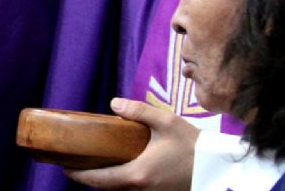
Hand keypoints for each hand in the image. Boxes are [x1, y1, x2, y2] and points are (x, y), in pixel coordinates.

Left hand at [65, 98, 197, 190]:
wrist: (219, 168)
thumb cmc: (193, 145)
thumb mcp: (166, 122)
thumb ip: (138, 111)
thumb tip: (114, 103)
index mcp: (137, 174)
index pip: (98, 180)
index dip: (78, 175)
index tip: (64, 167)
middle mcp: (140, 189)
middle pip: (105, 188)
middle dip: (88, 177)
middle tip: (73, 162)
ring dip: (103, 180)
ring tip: (91, 163)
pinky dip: (118, 183)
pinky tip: (115, 168)